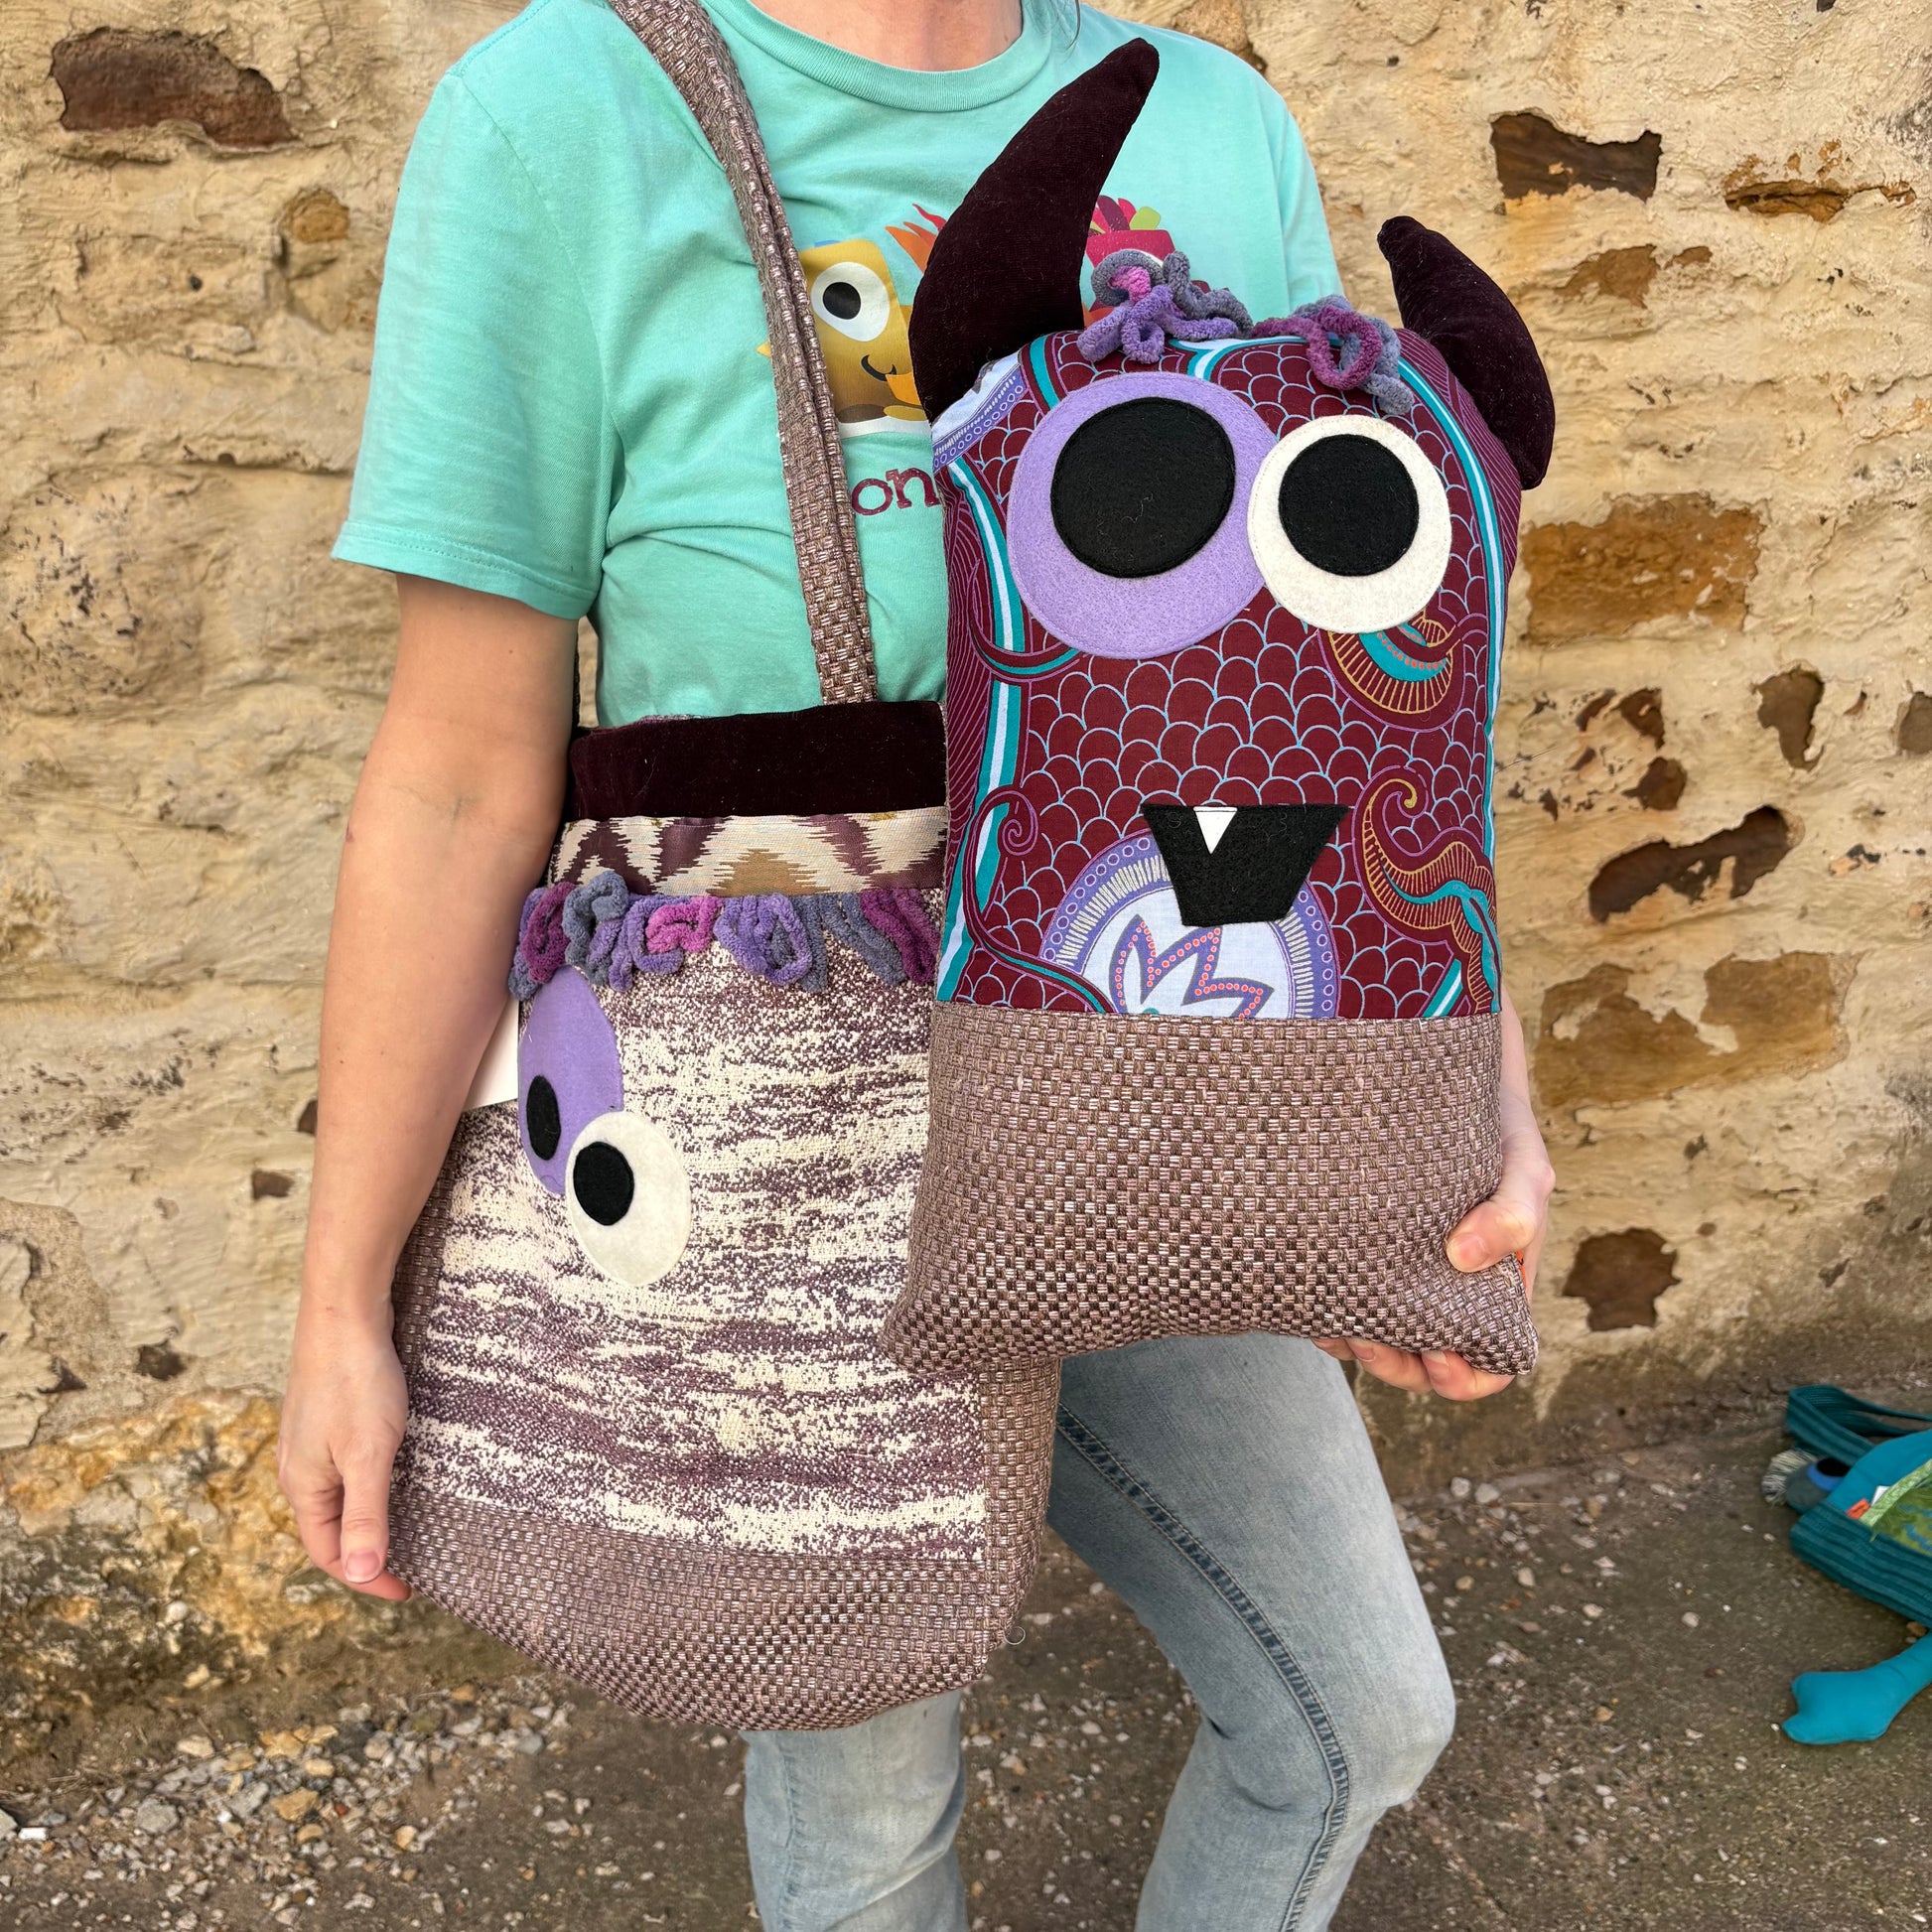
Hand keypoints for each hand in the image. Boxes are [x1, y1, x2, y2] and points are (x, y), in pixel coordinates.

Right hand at [278, 1299, 412, 1599]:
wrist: (343, 1312)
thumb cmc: (355, 1382)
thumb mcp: (367, 1454)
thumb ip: (366, 1514)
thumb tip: (363, 1574)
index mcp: (302, 1487)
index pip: (329, 1553)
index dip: (368, 1577)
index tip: (410, 1589)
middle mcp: (300, 1469)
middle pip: (330, 1529)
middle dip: (367, 1553)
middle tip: (413, 1566)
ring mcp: (312, 1441)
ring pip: (338, 1497)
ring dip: (369, 1519)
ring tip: (409, 1530)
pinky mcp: (329, 1417)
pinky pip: (346, 1468)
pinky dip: (370, 1487)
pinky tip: (397, 1479)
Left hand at [1314, 988, 1552, 1402]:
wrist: (1437, 1069)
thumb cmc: (1493, 1123)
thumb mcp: (1520, 1161)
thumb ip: (1514, 1212)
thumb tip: (1466, 1258)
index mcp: (1494, 1285)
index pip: (1487, 1359)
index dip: (1464, 1375)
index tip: (1438, 1360)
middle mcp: (1443, 1286)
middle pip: (1419, 1360)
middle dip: (1393, 1362)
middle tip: (1363, 1335)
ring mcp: (1395, 1268)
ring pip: (1372, 1333)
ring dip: (1351, 1339)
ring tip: (1331, 1316)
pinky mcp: (1350, 1245)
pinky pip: (1333, 1296)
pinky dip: (1320, 1306)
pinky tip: (1305, 1290)